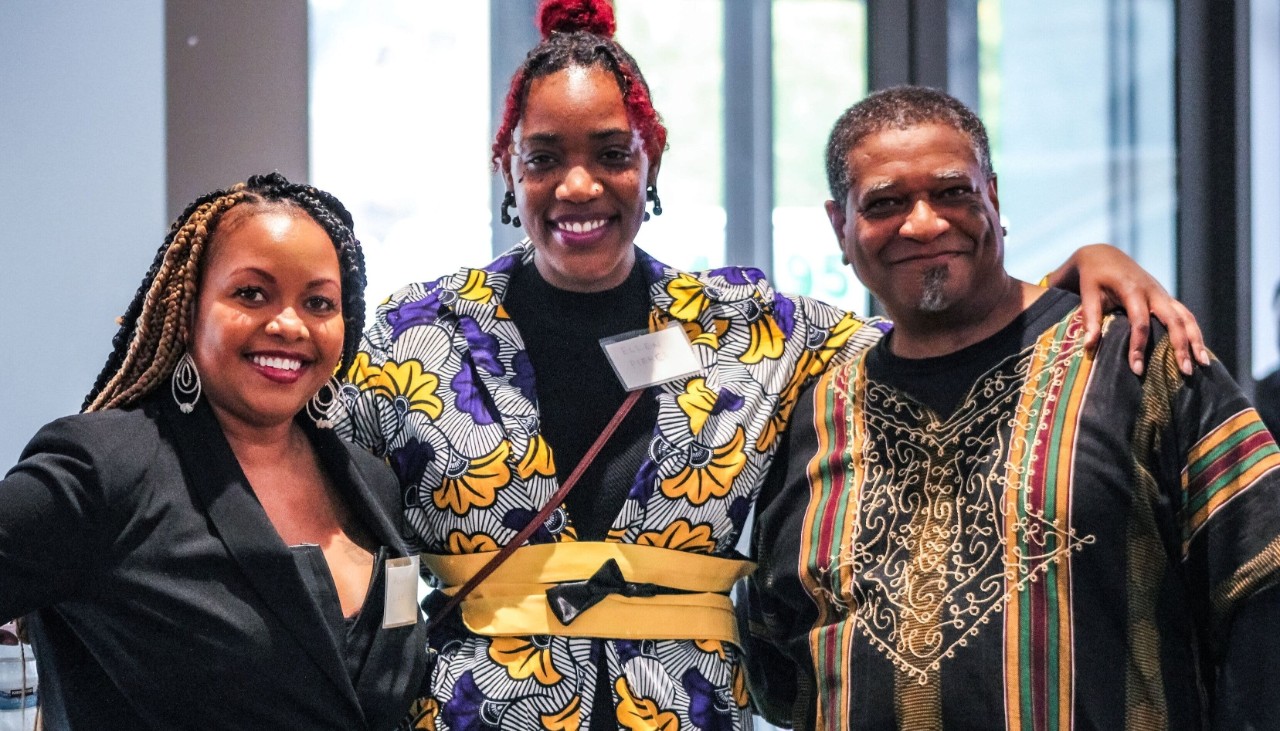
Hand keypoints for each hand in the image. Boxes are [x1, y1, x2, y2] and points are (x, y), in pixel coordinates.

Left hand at [1047, 244, 1209, 375]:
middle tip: (1185, 372)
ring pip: (1186, 317)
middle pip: (1174, 320)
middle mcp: (1153, 292)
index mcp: (1132, 290)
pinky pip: (1185, 315)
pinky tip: (1200, 351)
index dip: (1139, 346)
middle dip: (1181, 346)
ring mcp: (1163, 294)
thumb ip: (1090, 318)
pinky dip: (1194, 332)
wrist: (1105, 256)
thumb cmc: (1093, 277)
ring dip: (1196, 340)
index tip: (1136, 369)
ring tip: (1203, 364)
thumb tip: (1089, 346)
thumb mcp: (1087, 293)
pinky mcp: (1166, 298)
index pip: (1140, 322)